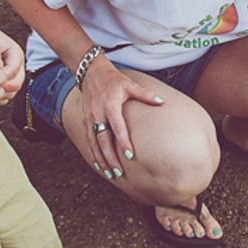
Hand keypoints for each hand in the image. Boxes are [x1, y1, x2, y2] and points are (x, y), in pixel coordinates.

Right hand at [79, 59, 163, 178]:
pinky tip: (100, 166)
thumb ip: (145, 95)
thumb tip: (162, 102)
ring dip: (102, 160)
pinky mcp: (85, 122)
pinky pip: (89, 141)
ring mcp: (90, 119)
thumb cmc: (114, 80)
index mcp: (110, 106)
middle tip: (119, 172)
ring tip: (110, 174)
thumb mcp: (130, 85)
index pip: (117, 127)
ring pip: (94, 144)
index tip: (130, 155)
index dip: (123, 142)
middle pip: (103, 140)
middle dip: (110, 157)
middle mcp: (98, 114)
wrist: (91, 74)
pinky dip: (94, 154)